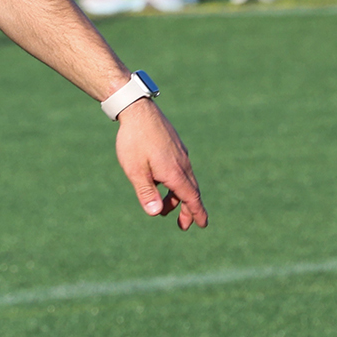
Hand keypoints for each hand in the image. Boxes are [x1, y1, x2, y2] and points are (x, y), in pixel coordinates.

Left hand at [114, 100, 205, 229]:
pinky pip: (180, 170)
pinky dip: (175, 183)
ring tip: (164, 207)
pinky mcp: (175, 146)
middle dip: (188, 210)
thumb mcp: (135, 170)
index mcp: (174, 172)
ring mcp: (180, 154)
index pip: (191, 198)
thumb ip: (145, 192)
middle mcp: (182, 164)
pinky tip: (162, 183)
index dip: (197, 213)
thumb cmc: (134, 140)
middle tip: (183, 226)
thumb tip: (155, 213)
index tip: (203, 225)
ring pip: (184, 180)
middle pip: (190, 192)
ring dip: (177, 197)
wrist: (137, 110)